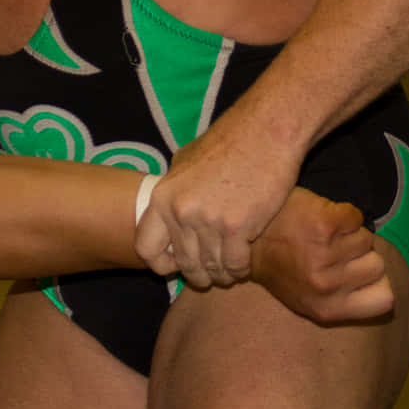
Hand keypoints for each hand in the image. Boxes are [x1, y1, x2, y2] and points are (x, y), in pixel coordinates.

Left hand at [133, 122, 299, 287]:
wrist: (263, 133)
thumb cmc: (226, 143)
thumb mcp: (183, 163)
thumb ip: (174, 192)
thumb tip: (167, 211)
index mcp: (162, 197)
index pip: (146, 248)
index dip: (160, 264)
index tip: (175, 265)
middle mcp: (180, 212)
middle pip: (184, 264)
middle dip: (198, 275)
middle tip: (209, 274)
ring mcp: (208, 221)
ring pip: (211, 268)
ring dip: (221, 275)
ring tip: (228, 271)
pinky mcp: (237, 228)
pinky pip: (234, 265)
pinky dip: (239, 270)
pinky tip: (243, 263)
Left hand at [249, 188, 392, 322]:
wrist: (244, 235)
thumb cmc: (280, 264)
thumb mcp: (306, 298)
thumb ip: (341, 302)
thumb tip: (383, 293)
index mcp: (327, 309)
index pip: (385, 300)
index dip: (377, 284)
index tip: (357, 274)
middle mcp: (326, 285)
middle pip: (378, 266)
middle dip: (360, 256)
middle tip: (330, 251)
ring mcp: (323, 254)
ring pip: (366, 239)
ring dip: (348, 234)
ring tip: (319, 236)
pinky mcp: (322, 224)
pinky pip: (355, 217)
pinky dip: (342, 213)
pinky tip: (319, 218)